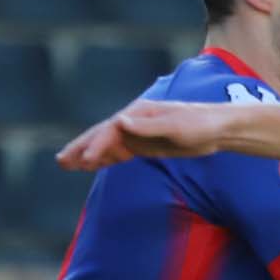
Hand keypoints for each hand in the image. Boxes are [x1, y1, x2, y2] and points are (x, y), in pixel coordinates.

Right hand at [56, 100, 220, 170]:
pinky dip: (104, 159)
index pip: (111, 130)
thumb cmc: (199, 124)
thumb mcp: (175, 127)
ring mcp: (138, 133)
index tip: (84, 160)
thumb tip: (119, 120)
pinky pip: (120, 153)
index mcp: (139, 113)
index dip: (96, 145)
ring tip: (67, 165)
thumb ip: (146, 126)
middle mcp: (134, 121)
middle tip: (61, 161)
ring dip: (87, 154)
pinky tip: (92, 167)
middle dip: (81, 148)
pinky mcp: (145, 144)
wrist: (218, 128)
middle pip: (101, 135)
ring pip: (107, 145)